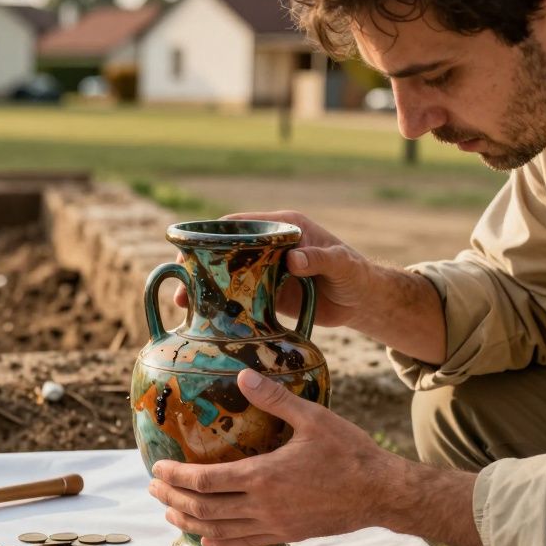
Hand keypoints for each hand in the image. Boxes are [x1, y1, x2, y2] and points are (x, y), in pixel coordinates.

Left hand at [147, 368, 395, 545]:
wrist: (381, 492)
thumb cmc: (349, 452)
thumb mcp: (313, 418)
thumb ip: (275, 398)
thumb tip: (242, 376)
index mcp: (264, 477)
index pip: (206, 480)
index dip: (176, 476)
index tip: (157, 468)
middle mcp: (263, 506)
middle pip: (204, 509)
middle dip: (173, 498)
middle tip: (153, 488)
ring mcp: (274, 525)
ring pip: (218, 531)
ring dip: (189, 522)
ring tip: (170, 511)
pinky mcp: (286, 535)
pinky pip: (243, 543)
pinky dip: (218, 540)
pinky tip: (207, 535)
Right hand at [172, 211, 374, 328]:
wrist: (365, 301)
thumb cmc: (357, 275)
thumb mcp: (342, 264)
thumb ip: (320, 258)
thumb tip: (293, 260)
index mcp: (283, 227)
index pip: (238, 224)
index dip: (211, 235)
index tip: (190, 250)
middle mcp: (270, 246)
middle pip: (224, 250)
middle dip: (198, 264)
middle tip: (180, 284)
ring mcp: (266, 271)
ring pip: (226, 275)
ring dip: (205, 288)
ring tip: (183, 305)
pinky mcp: (267, 295)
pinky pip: (238, 298)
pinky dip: (220, 307)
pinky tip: (204, 320)